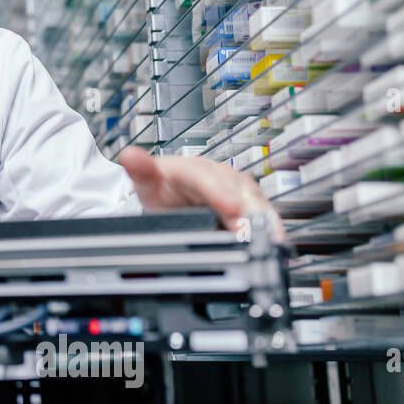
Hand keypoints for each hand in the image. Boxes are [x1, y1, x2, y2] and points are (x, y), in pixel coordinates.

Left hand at [117, 146, 284, 240]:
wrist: (171, 194)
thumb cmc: (163, 186)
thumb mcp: (147, 182)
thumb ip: (141, 171)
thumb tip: (129, 156)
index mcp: (195, 169)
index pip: (208, 179)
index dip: (221, 194)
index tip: (231, 209)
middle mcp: (222, 178)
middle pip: (241, 193)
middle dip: (249, 214)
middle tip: (254, 236)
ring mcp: (238, 193)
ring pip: (256, 205)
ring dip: (265, 224)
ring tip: (272, 243)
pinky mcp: (249, 209)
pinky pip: (262, 219)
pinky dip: (269, 233)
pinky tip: (274, 247)